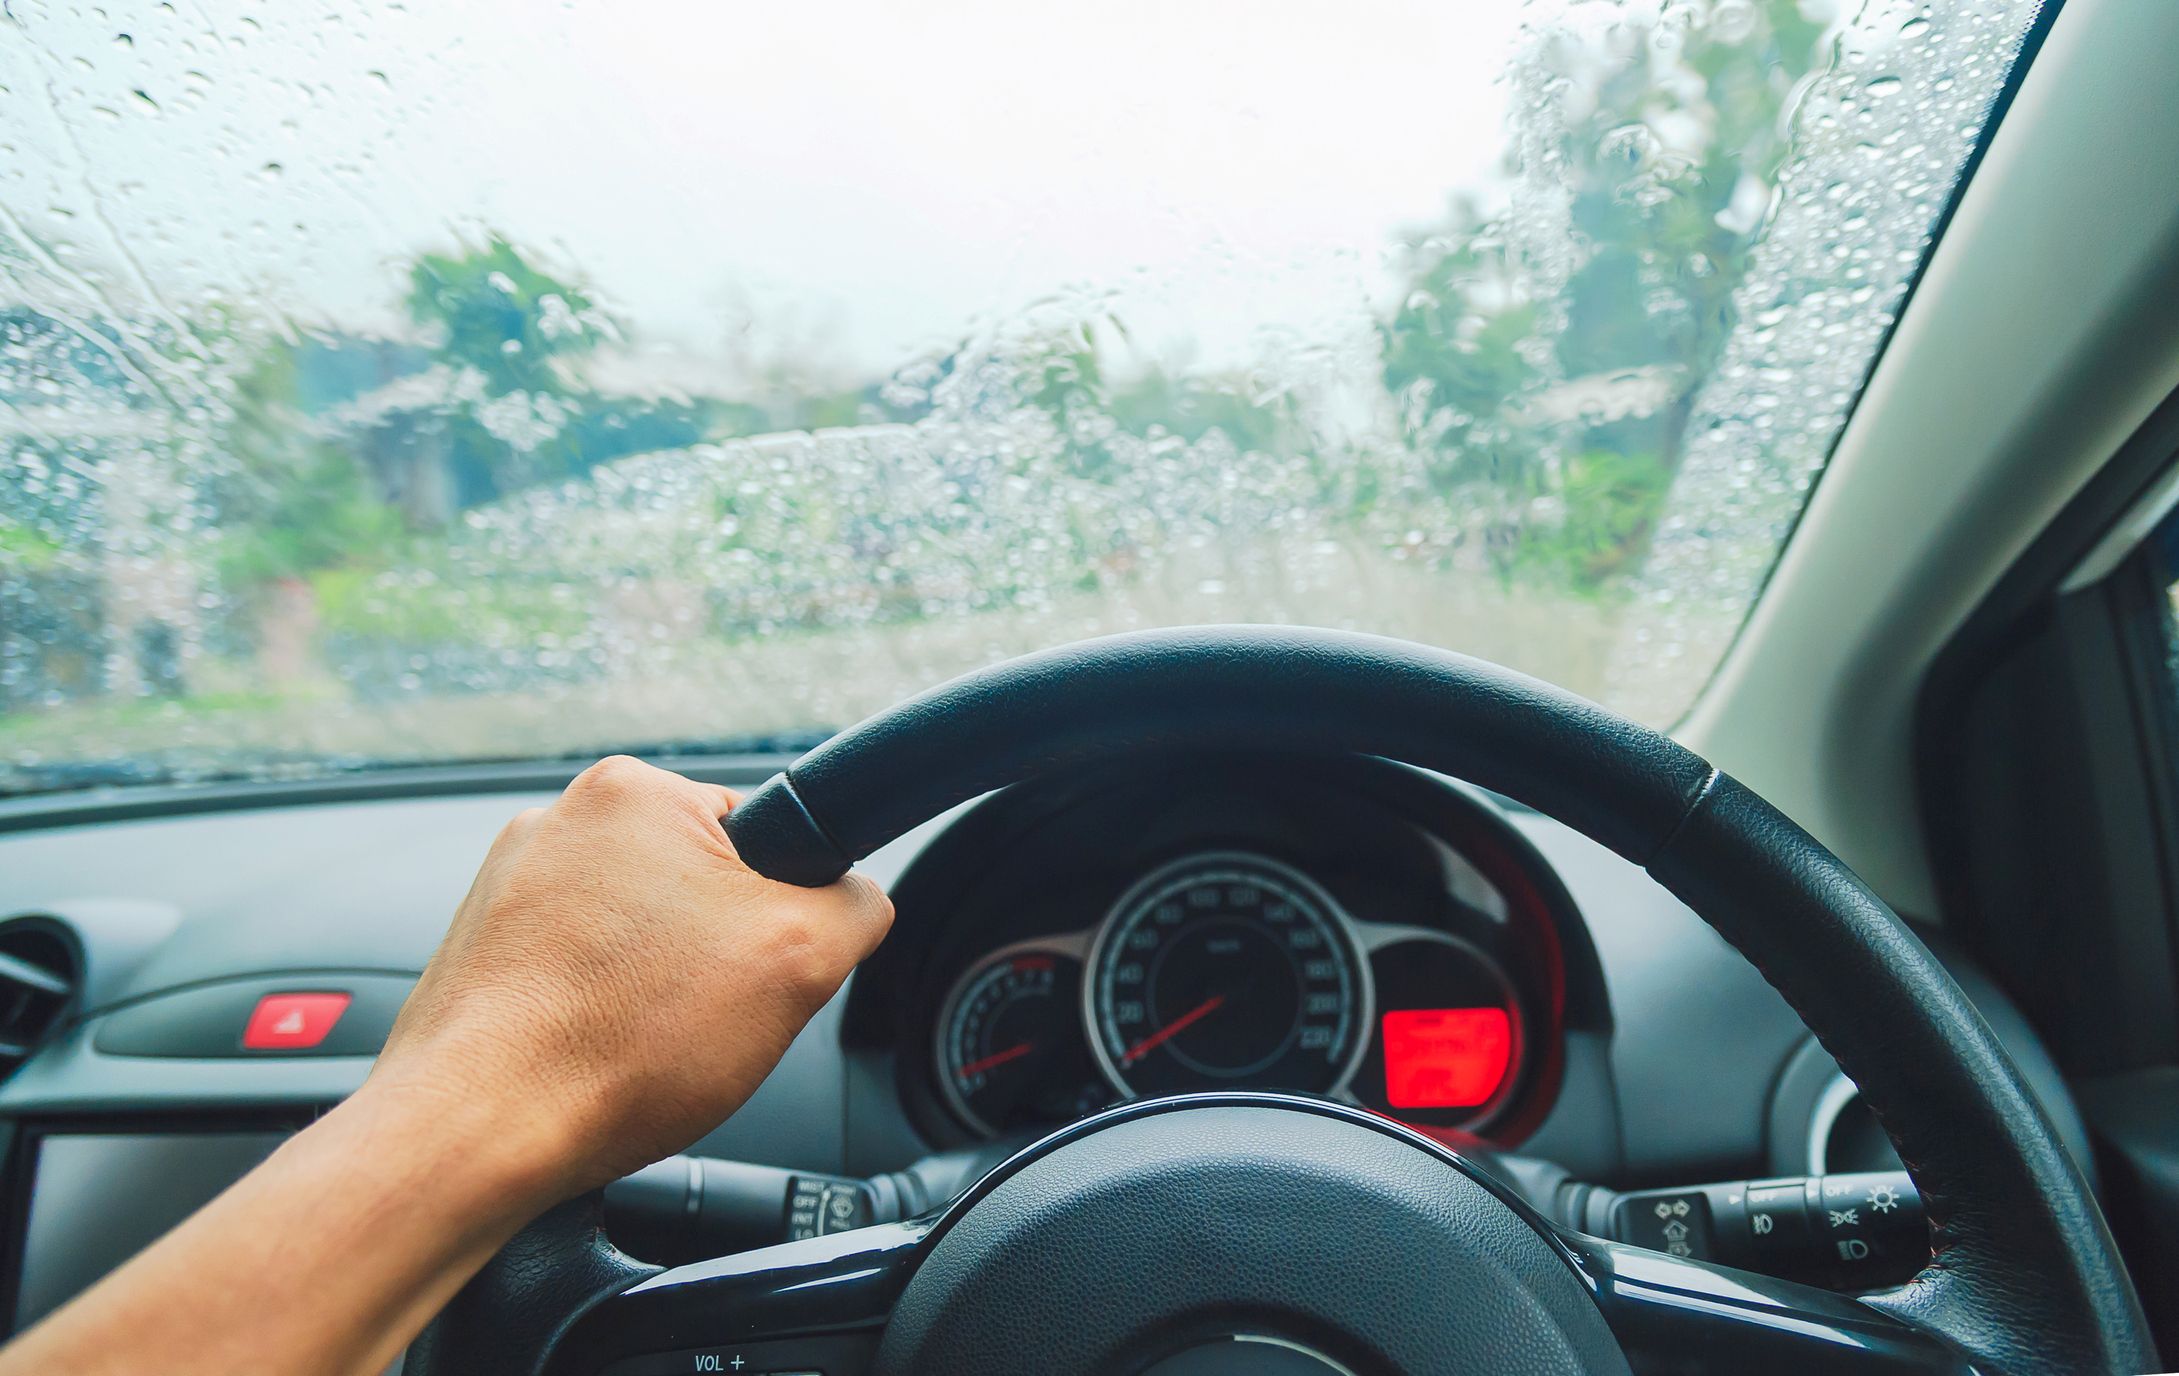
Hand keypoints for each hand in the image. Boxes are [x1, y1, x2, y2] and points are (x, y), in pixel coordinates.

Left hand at [368, 755, 893, 1198]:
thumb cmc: (613, 1046)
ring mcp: (511, 884)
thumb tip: (858, 901)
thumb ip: (857, 907)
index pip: (767, 839)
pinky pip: (580, 972)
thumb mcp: (800, 960)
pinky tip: (597, 1055)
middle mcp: (561, 820)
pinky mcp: (482, 946)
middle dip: (716, 957)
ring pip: (640, 937)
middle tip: (702, 1017)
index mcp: (635, 791)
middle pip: (701, 889)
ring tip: (638, 1043)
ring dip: (654, 989)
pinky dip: (599, 1012)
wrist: (474, 1134)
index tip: (758, 968)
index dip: (785, 916)